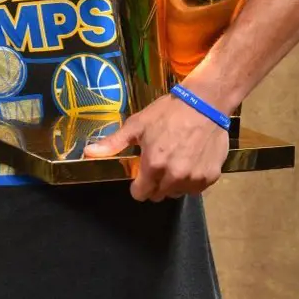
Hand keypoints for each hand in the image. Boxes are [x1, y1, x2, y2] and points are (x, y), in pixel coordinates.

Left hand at [83, 94, 229, 201]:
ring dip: (173, 183)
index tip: (140, 175)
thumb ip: (113, 144)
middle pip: (159, 195)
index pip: (140, 194)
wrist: (205, 103)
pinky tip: (190, 162)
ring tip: (175, 161)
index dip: (137, 186)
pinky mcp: (211, 177)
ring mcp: (194, 178)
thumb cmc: (168, 112)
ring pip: (177, 193)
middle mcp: (174, 176)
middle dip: (155, 184)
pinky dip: (191, 180)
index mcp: (153, 165)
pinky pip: (196, 188)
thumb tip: (87, 153)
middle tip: (158, 164)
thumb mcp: (137, 125)